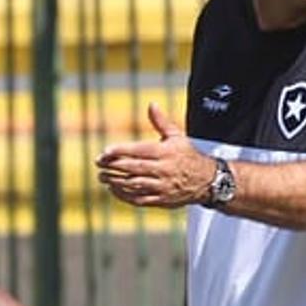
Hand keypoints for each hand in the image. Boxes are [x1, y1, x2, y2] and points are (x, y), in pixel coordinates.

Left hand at [96, 104, 216, 208]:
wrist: (207, 181)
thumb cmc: (188, 155)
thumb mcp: (177, 137)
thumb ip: (161, 122)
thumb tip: (152, 104)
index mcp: (166, 152)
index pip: (140, 150)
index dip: (121, 151)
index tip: (105, 151)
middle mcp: (164, 170)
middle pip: (134, 168)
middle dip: (113, 166)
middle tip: (98, 164)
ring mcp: (162, 187)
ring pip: (134, 185)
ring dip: (115, 181)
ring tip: (102, 177)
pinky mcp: (161, 200)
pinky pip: (139, 199)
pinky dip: (124, 195)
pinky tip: (113, 189)